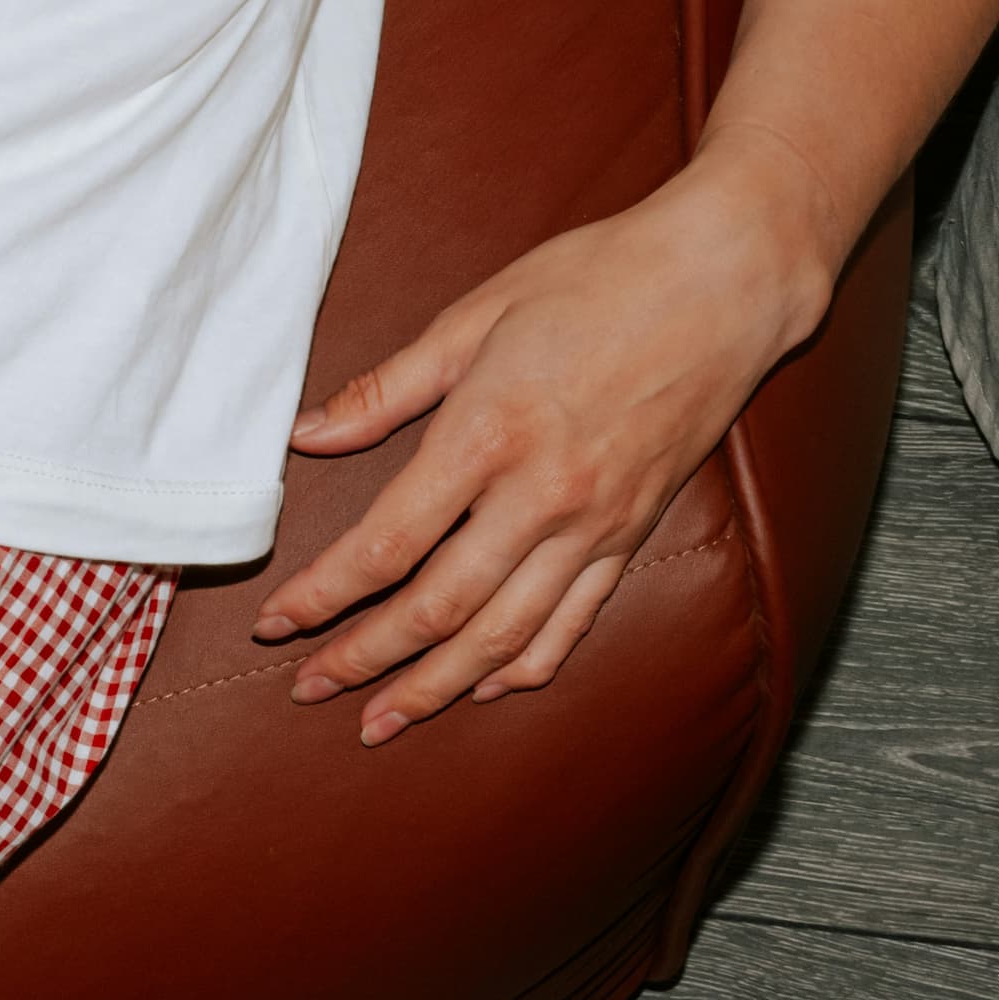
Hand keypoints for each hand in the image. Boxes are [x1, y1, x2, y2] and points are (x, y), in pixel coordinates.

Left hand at [250, 133, 839, 745]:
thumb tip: (307, 436)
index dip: (324, 595)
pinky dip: (524, 667)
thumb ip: (387, 389)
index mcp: (487, 435)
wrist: (721, 284)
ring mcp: (595, 525)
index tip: (276, 621)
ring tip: (381, 719)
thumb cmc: (595, 280)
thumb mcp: (474, 314)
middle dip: (364, 657)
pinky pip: (573, 622)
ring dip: (435, 686)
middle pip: (437, 608)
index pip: (387, 544)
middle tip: (308, 686)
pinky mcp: (635, 533)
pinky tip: (484, 689)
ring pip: (503, 636)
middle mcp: (542, 496)